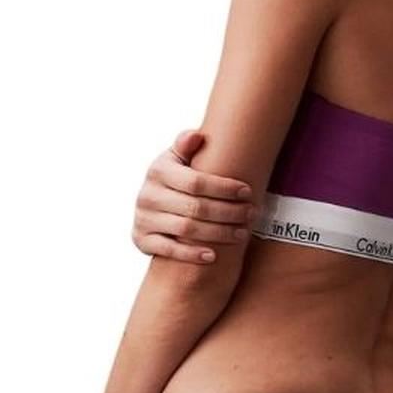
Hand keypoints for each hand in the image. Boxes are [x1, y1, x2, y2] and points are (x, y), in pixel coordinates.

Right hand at [131, 128, 257, 263]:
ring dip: (218, 233)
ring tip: (241, 233)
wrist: (149, 204)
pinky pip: (169, 250)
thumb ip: (185, 145)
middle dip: (228, 212)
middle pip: (196, 207)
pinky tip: (213, 256)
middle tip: (251, 214)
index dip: (224, 188)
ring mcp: (144, 219)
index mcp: (158, 171)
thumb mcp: (176, 158)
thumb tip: (196, 136)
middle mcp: (148, 195)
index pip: (196, 182)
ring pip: (187, 230)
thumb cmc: (174, 178)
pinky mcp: (141, 239)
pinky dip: (191, 254)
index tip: (247, 192)